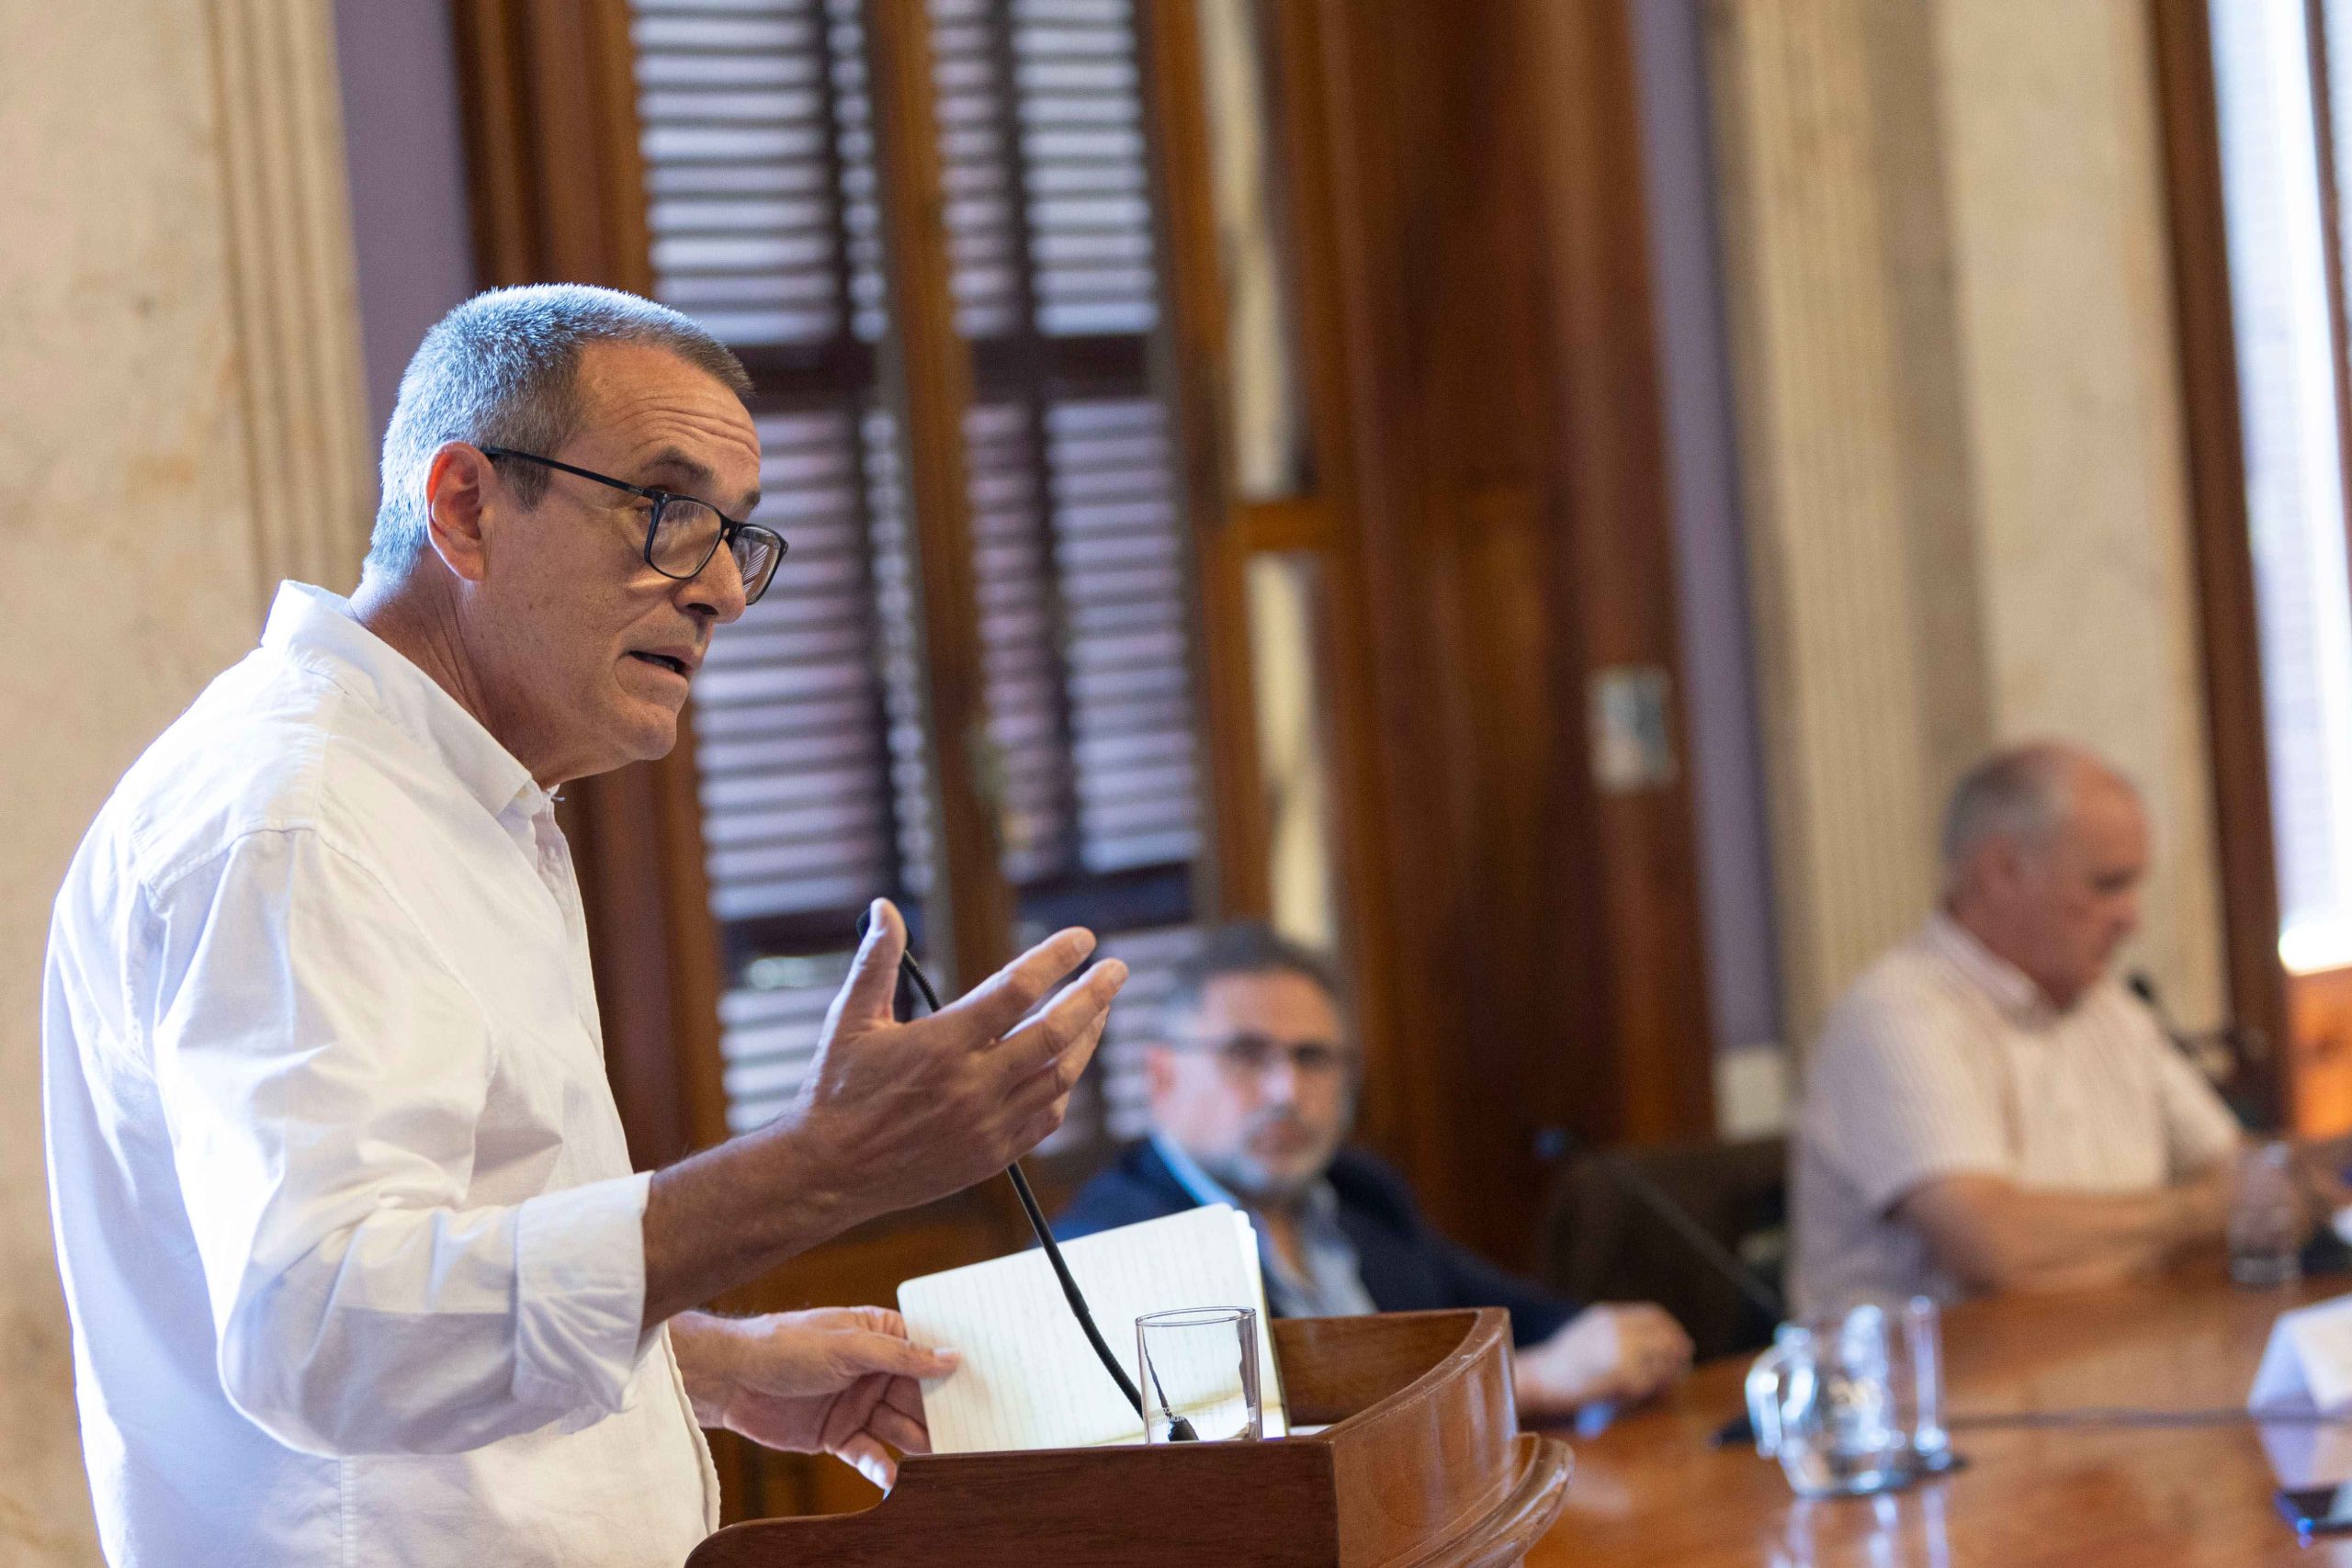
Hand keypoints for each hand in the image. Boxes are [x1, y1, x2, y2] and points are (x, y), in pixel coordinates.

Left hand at [672, 1308, 955, 1489]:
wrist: (731, 1380)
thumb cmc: (787, 1345)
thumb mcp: (848, 1345)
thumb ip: (900, 1355)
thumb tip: (951, 1358)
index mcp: (881, 1337)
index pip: (927, 1354)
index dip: (954, 1371)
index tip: (985, 1390)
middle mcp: (875, 1371)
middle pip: (919, 1396)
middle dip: (941, 1414)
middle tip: (969, 1434)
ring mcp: (858, 1404)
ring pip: (899, 1427)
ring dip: (918, 1443)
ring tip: (940, 1459)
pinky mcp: (839, 1436)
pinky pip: (869, 1453)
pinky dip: (881, 1466)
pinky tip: (892, 1477)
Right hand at [790, 899, 1126, 1227]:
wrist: (827, 1174)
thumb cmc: (836, 1091)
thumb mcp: (849, 1019)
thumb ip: (876, 961)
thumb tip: (884, 907)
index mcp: (941, 1044)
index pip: (1016, 990)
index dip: (1056, 958)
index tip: (1083, 938)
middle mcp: (972, 1085)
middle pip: (1055, 1034)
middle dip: (1095, 996)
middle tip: (1117, 970)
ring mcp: (987, 1125)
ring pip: (1060, 1077)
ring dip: (1087, 1040)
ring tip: (1100, 1010)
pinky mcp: (991, 1157)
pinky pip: (1046, 1118)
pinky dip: (1064, 1087)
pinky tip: (1067, 1064)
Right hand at [1512, 1304, 1692, 1418]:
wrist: (1540, 1379)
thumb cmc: (1563, 1361)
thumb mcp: (1590, 1332)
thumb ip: (1618, 1332)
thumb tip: (1657, 1342)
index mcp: (1608, 1316)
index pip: (1653, 1314)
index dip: (1671, 1328)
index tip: (1679, 1341)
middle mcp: (1616, 1329)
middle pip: (1663, 1336)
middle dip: (1678, 1350)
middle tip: (1683, 1363)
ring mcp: (1620, 1352)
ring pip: (1661, 1359)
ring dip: (1670, 1370)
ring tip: (1672, 1378)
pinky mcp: (1622, 1377)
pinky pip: (1650, 1381)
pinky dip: (1655, 1386)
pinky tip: (1650, 1390)